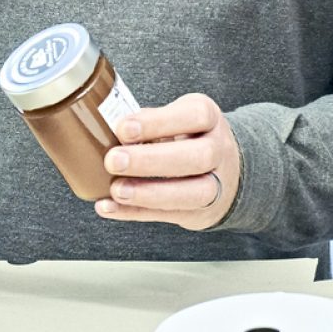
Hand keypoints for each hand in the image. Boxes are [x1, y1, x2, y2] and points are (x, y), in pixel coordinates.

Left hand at [96, 93, 241, 229]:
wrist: (224, 170)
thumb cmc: (187, 138)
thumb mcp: (176, 118)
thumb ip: (148, 122)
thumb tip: (107, 127)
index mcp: (210, 119)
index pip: (195, 116)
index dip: (159, 122)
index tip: (123, 128)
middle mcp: (219, 151)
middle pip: (197, 157)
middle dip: (151, 160)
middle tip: (113, 160)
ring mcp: (216, 185)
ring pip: (191, 193)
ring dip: (148, 194)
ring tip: (116, 190)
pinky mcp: (200, 212)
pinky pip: (168, 216)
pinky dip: (135, 213)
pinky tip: (109, 207)